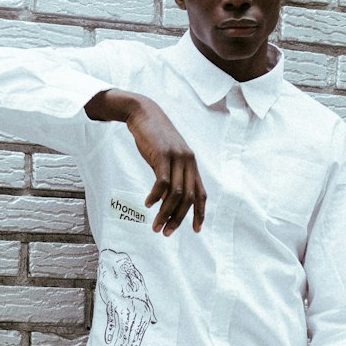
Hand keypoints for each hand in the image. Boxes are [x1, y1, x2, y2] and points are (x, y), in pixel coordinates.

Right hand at [85, 90, 205, 236]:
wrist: (143, 113)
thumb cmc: (154, 138)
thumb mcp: (167, 158)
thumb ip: (172, 176)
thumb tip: (169, 201)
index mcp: (192, 165)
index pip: (201, 194)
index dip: (200, 214)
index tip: (196, 230)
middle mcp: (188, 162)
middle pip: (188, 198)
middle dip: (178, 219)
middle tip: (166, 233)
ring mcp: (177, 157)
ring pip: (176, 194)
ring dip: (165, 213)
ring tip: (155, 225)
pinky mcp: (162, 155)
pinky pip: (162, 182)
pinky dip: (156, 196)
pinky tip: (148, 204)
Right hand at [97, 250, 155, 345]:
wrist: (122, 263)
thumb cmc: (132, 279)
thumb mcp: (144, 295)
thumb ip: (150, 310)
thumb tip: (154, 321)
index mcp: (144, 313)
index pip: (138, 338)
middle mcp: (137, 313)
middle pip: (131, 339)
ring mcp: (125, 309)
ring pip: (122, 333)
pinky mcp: (114, 303)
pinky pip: (112, 320)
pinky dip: (109, 330)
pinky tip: (106, 341)